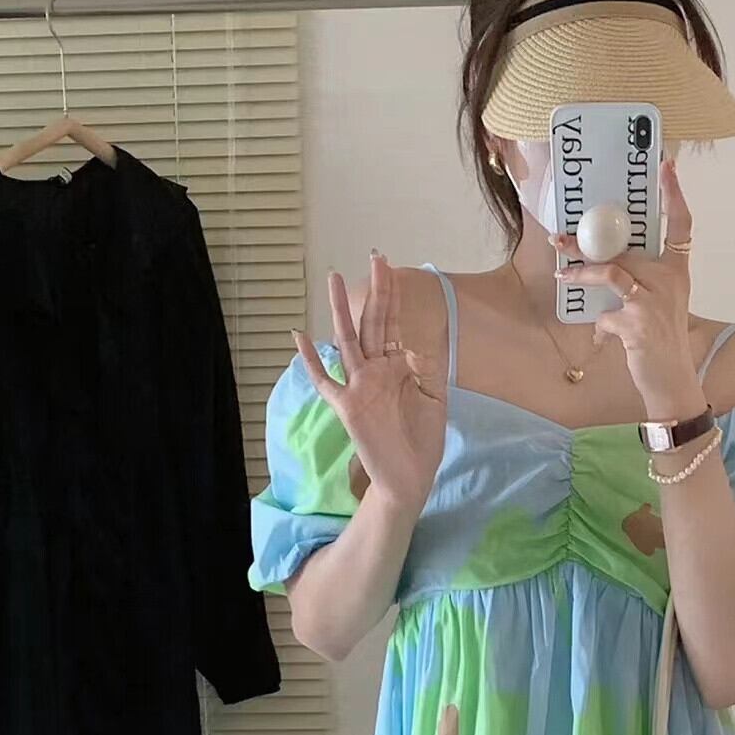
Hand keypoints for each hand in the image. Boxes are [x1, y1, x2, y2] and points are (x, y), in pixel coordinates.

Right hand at [294, 255, 446, 514]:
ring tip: (334, 279)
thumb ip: (427, 370)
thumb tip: (416, 344)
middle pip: (372, 323)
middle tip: (375, 256)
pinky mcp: (348, 407)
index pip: (392, 324)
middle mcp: (374, 372)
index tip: (389, 266)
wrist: (410, 479)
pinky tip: (299, 336)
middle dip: (375, 291)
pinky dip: (311, 360)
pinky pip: (325, 381)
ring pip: (347, 341)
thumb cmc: (423, 442)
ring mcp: (358, 387)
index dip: (390, 295)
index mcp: (396, 368)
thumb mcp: (435, 400)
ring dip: (341, 310)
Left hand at [554, 159, 705, 421]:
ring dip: (581, 272)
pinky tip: (603, 336)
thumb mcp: (657, 308)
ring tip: (560, 272)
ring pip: (610, 271)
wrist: (672, 382)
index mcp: (677, 271)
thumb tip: (604, 276)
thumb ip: (637, 286)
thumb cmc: (661, 345)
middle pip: (625, 248)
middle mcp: (670, 279)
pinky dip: (600, 325)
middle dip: (587, 244)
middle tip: (558, 238)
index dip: (674, 194)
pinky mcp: (638, 321)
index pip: (681, 224)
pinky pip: (606, 313)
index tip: (667, 165)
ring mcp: (655, 299)